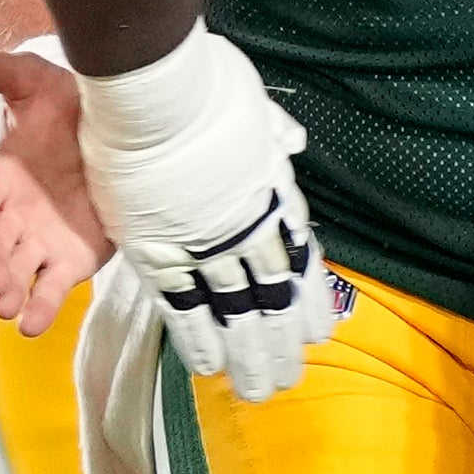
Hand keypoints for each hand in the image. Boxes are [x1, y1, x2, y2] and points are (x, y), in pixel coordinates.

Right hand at [0, 45, 110, 336]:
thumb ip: (7, 73)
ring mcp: (40, 240)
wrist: (104, 128)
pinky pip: (52, 288)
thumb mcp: (37, 82)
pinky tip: (31, 324)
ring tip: (6, 307)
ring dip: (10, 289)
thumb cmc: (61, 103)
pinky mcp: (70, 260)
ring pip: (18, 270)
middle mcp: (14, 214)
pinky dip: (42, 307)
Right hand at [77, 26, 334, 401]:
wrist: (154, 88)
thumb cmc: (202, 84)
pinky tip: (208, 367)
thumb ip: (271, 130)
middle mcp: (244, 225)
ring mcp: (202, 242)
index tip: (319, 331)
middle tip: (289, 379)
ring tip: (258, 389)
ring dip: (247, 352)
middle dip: (281, 340)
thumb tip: (291, 142)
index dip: (307, 296)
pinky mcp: (157, 249)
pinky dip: (195, 337)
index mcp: (269, 191)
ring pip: (233, 309)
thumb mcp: (251, 105)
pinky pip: (181, 304)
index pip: (297, 255)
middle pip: (270, 294)